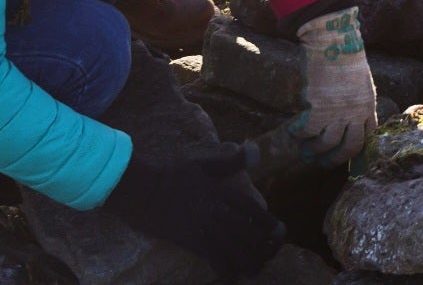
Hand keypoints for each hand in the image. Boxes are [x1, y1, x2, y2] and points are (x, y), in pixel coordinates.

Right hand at [102, 141, 278, 273]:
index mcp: (221, 192)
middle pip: (247, 232)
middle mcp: (216, 210)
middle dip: (262, 245)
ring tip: (255, 269)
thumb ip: (231, 162)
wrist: (143, 191)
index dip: (267, 222)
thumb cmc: (172, 176)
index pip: (251, 209)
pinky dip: (225, 268)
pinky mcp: (190, 240)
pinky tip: (231, 275)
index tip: (279, 230)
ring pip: (233, 248)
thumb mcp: (203, 164)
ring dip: (247, 261)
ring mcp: (203, 226)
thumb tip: (256, 151)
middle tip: (270, 253)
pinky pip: (213, 257)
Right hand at [294, 6, 379, 166]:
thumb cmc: (344, 55)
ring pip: (327, 143)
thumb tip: (343, 115)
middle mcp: (356, 112)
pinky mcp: (319, 108)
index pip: (368, 136)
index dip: (357, 151)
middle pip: (350, 147)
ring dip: (314, 149)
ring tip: (305, 149)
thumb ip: (355, 101)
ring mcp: (339, 112)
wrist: (334, 40)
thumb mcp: (359, 81)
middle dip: (336, 159)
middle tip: (322, 162)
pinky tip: (294, 131)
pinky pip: (308, 131)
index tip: (347, 160)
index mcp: (368, 104)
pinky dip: (299, 134)